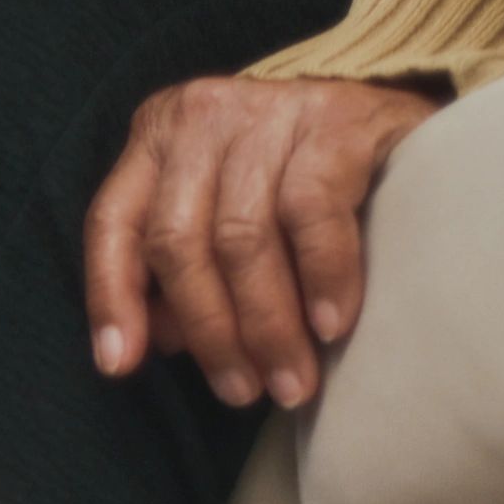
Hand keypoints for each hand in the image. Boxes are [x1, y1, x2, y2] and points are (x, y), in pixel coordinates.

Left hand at [85, 76, 439, 409]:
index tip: (120, 367)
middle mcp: (200, 117)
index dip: (111, 299)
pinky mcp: (333, 119)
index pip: (112, 224)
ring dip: (267, 325)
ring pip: (241, 238)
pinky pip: (312, 214)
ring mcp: (266, 111)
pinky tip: (330, 326)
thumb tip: (161, 343)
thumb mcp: (221, 216)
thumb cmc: (293, 181)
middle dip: (209, 331)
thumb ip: (178, 276)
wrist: (392, 121)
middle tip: (242, 392)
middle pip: (177, 241)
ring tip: (290, 382)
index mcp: (156, 137)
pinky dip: (321, 279)